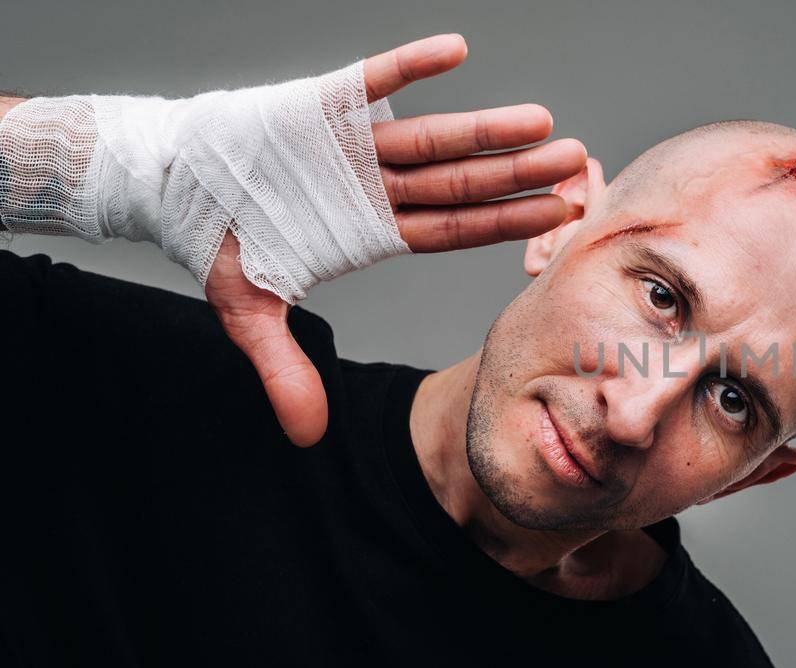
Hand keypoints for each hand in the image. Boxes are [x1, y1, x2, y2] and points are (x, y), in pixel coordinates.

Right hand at [204, 34, 584, 446]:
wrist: (168, 178)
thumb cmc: (218, 238)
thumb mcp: (248, 308)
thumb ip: (285, 368)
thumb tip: (308, 438)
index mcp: (373, 229)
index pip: (454, 229)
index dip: (505, 223)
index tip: (560, 217)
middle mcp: (377, 186)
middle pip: (460, 184)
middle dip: (516, 176)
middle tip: (576, 165)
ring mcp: (355, 145)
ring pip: (432, 139)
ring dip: (485, 132)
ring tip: (543, 122)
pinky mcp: (324, 103)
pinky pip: (375, 81)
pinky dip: (412, 66)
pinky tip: (456, 51)